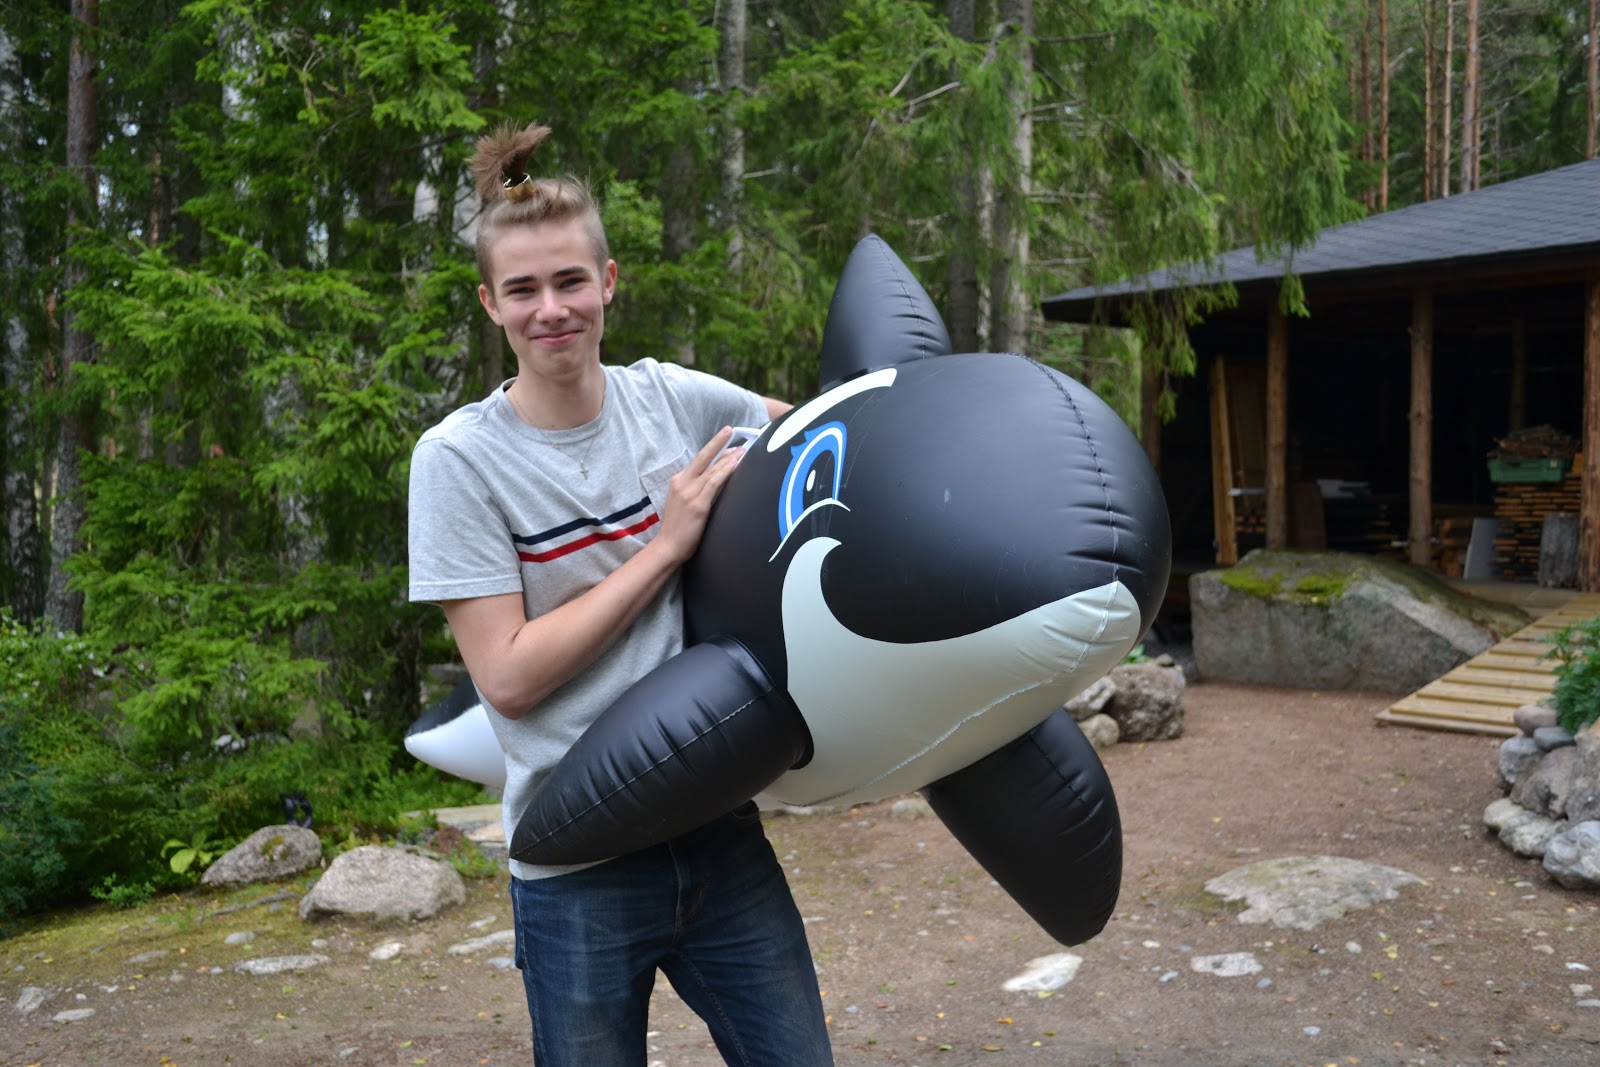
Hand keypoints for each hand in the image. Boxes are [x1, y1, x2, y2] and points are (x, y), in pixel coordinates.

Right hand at [654, 427, 742, 565]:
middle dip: (718, 442)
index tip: (726, 440)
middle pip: (703, 457)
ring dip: (728, 458)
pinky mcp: (698, 504)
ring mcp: (689, 493)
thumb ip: (696, 490)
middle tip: (731, 430)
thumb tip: (715, 481)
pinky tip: (735, 464)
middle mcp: (682, 483)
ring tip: (742, 449)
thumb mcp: (684, 503)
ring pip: (711, 469)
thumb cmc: (678, 528)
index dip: (713, 449)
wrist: (668, 546)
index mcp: (678, 481)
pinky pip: (714, 483)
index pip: (699, 461)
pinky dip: (725, 471)